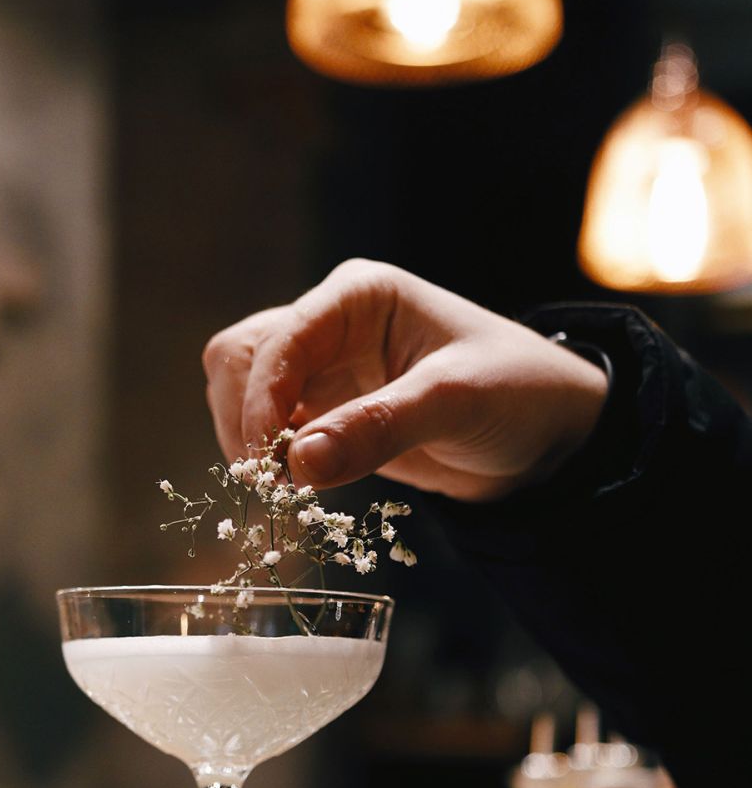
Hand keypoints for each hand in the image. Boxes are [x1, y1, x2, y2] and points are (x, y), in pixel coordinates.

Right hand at [203, 259, 607, 502]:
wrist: (547, 435)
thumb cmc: (517, 393)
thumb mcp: (454, 403)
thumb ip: (378, 428)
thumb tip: (299, 464)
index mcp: (359, 296)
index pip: (279, 340)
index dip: (261, 401)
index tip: (270, 462)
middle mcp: (330, 324)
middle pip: (239, 358)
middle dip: (244, 419)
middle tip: (270, 482)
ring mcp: (324, 370)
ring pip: (242, 393)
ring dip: (249, 443)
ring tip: (285, 491)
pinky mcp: (327, 413)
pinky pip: (272, 432)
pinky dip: (270, 463)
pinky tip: (297, 492)